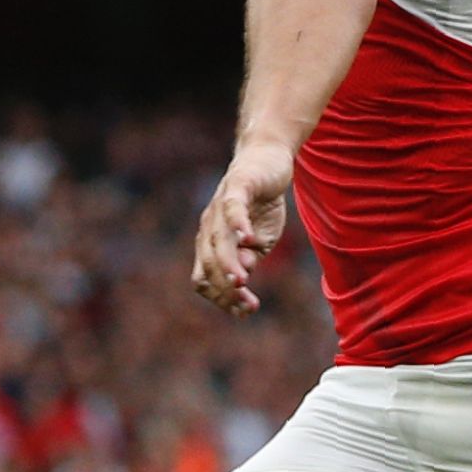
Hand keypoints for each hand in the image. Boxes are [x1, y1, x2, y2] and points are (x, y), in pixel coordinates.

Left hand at [191, 143, 293, 315]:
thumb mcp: (260, 238)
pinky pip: (232, 208)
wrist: (266, 159)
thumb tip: (241, 279)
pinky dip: (238, 224)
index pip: (206, 278)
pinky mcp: (236, 187)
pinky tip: (248, 239)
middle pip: (210, 263)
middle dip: (227, 288)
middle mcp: (209, 226)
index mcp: (211, 243)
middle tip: (248, 305)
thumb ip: (250, 259)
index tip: (245, 312)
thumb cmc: (260, 203)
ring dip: (228, 263)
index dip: (222, 298)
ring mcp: (219, 206)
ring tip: (242, 281)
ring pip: (218, 240)